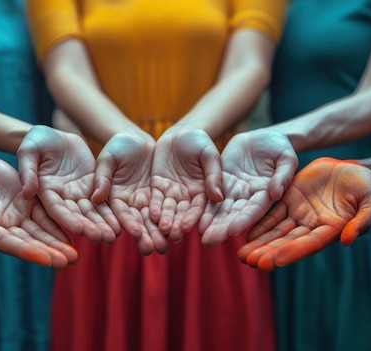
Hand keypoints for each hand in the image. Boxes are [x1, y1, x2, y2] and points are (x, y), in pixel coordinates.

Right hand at [0, 158, 77, 268]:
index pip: (10, 244)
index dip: (28, 251)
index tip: (46, 260)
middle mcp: (7, 227)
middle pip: (31, 242)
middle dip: (50, 251)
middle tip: (69, 261)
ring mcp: (19, 217)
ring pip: (42, 232)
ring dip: (58, 243)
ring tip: (75, 254)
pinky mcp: (28, 204)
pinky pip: (46, 215)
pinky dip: (59, 224)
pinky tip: (75, 231)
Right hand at [18, 125, 119, 243]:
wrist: (56, 135)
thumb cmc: (37, 140)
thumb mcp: (29, 151)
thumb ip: (28, 171)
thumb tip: (26, 193)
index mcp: (45, 192)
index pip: (56, 209)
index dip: (67, 220)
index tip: (78, 230)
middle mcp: (62, 197)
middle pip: (77, 215)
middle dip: (89, 227)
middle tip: (102, 238)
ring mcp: (77, 193)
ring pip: (92, 212)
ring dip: (103, 224)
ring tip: (114, 235)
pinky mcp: (92, 186)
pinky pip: (103, 200)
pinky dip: (111, 212)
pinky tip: (122, 222)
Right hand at [92, 133, 165, 254]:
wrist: (140, 138)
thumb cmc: (119, 145)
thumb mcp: (108, 157)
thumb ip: (102, 176)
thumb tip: (95, 198)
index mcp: (114, 196)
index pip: (120, 213)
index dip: (127, 223)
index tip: (134, 234)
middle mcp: (131, 203)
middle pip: (138, 222)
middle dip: (144, 236)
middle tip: (152, 250)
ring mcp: (146, 201)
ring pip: (153, 220)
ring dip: (158, 234)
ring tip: (165, 247)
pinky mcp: (161, 195)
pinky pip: (168, 209)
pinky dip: (172, 220)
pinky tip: (179, 231)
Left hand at [150, 129, 222, 243]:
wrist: (180, 133)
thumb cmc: (199, 141)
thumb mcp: (209, 153)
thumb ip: (213, 174)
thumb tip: (218, 196)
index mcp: (204, 191)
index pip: (198, 208)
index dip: (193, 218)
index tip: (188, 227)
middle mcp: (188, 196)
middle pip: (182, 213)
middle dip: (178, 224)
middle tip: (173, 236)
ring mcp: (172, 193)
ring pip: (168, 210)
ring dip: (165, 221)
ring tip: (161, 231)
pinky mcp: (158, 187)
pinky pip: (155, 200)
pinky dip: (154, 208)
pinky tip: (152, 216)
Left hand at [199, 129, 296, 245]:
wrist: (263, 137)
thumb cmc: (280, 147)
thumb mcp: (286, 158)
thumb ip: (283, 175)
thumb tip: (275, 193)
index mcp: (266, 194)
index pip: (254, 210)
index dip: (243, 220)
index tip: (231, 231)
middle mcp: (248, 197)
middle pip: (234, 215)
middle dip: (222, 228)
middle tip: (209, 241)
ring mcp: (234, 190)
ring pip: (220, 209)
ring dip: (210, 222)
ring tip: (199, 235)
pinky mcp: (222, 181)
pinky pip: (211, 195)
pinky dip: (203, 207)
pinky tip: (194, 218)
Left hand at [238, 157, 370, 270]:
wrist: (353, 168)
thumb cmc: (366, 187)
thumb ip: (363, 221)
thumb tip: (347, 240)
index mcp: (331, 229)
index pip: (309, 243)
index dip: (293, 251)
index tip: (276, 261)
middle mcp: (311, 225)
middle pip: (287, 241)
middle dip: (268, 252)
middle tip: (250, 262)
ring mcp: (298, 213)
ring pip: (276, 230)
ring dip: (259, 243)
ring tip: (242, 256)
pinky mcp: (289, 198)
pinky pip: (272, 212)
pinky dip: (260, 223)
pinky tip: (246, 234)